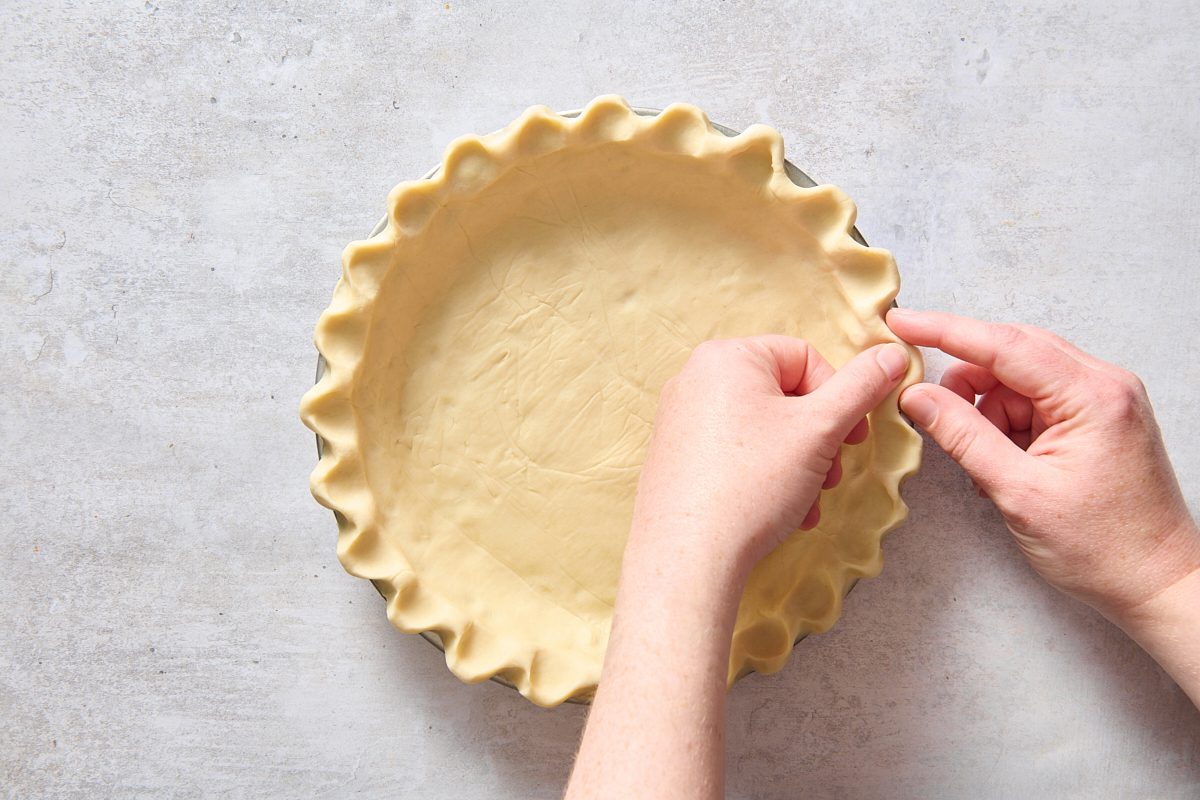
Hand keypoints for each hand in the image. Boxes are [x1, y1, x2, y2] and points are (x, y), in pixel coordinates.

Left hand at [627, 335, 912, 577]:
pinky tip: (783, 514)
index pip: (804, 357)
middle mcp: (695, 379)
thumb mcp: (821, 428)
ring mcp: (680, 418)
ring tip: (808, 501)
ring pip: (763, 430)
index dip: (838, 397)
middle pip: (783, 395)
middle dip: (819, 439)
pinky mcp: (676, 456)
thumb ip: (861, 386)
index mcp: (726, 357)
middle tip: (831, 475)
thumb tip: (892, 354)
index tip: (851, 437)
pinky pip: (735, 453)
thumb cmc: (752, 485)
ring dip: (800, 465)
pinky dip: (765, 477)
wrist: (688, 557)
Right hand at [886, 308, 1199, 621]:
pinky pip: (1036, 399)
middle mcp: (1104, 384)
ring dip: (988, 409)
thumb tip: (917, 397)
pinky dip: (1008, 424)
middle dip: (966, 381)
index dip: (945, 331)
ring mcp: (1103, 399)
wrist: (1156, 582)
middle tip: (928, 408)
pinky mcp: (1096, 417)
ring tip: (987, 463)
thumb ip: (963, 436)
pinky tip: (1006, 461)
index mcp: (1092, 396)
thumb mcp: (1018, 492)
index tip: (903, 323)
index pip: (1004, 344)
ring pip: (1020, 377)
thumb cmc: (1102, 548)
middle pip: (1012, 353)